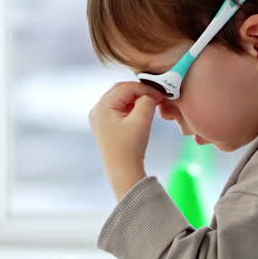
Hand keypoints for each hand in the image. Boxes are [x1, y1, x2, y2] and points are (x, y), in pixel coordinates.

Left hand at [89, 82, 164, 197]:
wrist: (123, 171)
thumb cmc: (130, 148)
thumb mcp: (142, 120)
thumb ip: (147, 101)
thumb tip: (150, 95)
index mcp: (102, 107)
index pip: (126, 87)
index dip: (145, 88)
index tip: (160, 95)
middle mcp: (97, 110)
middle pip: (121, 91)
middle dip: (140, 92)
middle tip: (157, 98)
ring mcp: (99, 118)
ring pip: (120, 99)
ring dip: (136, 100)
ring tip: (151, 106)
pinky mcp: (104, 126)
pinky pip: (118, 109)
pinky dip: (131, 108)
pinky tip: (141, 114)